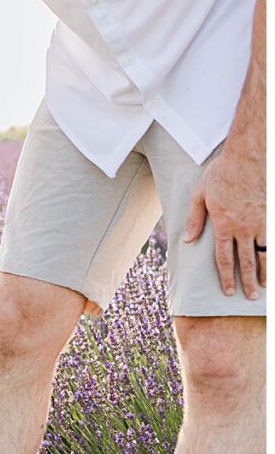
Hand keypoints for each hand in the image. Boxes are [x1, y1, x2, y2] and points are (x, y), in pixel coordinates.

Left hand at [183, 146, 265, 298]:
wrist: (250, 155)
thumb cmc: (222, 172)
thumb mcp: (200, 194)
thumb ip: (194, 219)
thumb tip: (187, 240)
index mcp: (223, 225)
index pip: (224, 258)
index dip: (226, 277)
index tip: (229, 291)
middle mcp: (244, 228)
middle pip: (246, 261)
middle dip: (247, 282)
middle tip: (248, 297)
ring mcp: (262, 222)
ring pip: (265, 253)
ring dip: (265, 272)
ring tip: (264, 287)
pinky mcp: (273, 215)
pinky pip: (274, 240)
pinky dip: (274, 254)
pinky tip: (273, 263)